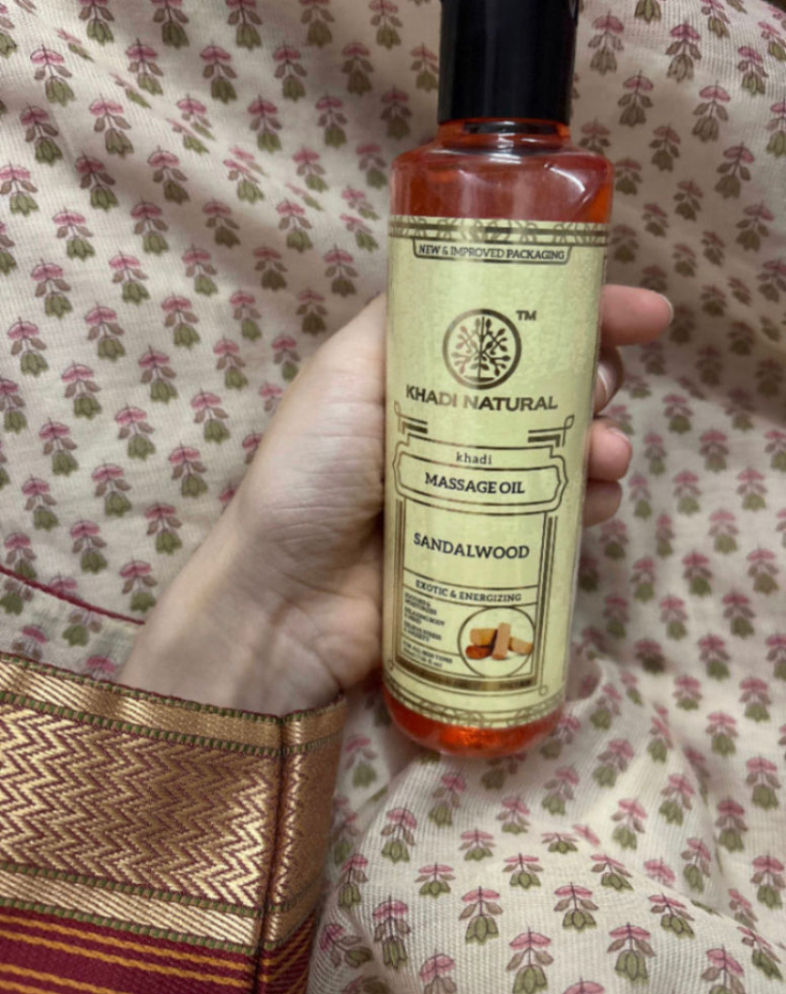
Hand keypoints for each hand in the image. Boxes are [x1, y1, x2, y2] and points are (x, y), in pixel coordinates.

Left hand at [122, 287, 671, 714]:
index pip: (514, 323)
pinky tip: (600, 502)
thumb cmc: (310, 472)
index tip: (647, 316)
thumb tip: (475, 275)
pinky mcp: (490, 546)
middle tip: (604, 391)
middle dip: (598, 379)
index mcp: (425, 371)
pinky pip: (559, 517)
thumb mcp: (346, 369)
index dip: (585, 312)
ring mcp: (476, 487)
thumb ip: (404, 315)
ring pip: (566, 451)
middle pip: (552, 386)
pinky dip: (592, 504)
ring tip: (607, 456)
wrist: (288, 595)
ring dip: (605, 444)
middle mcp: (457, 423)